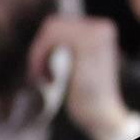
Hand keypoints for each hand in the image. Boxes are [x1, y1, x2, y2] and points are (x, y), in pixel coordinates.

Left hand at [27, 11, 127, 139]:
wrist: (100, 115)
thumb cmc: (84, 96)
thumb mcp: (76, 64)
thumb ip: (66, 45)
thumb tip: (44, 28)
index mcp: (101, 29)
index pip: (60, 24)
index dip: (43, 47)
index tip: (43, 71)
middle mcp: (102, 26)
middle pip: (52, 24)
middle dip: (38, 50)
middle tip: (38, 75)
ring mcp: (96, 32)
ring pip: (49, 30)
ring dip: (37, 56)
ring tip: (40, 78)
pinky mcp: (86, 42)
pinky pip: (50, 39)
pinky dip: (39, 59)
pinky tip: (46, 80)